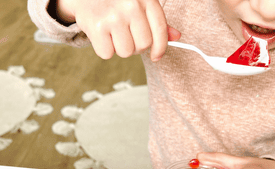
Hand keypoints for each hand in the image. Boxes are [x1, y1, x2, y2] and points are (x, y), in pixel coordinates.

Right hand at [55, 0, 180, 60]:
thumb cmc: (115, 2)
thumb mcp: (139, 4)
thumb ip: (156, 21)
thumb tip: (176, 37)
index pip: (160, 30)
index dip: (160, 48)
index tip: (156, 56)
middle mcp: (131, 5)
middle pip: (143, 45)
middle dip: (135, 46)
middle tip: (126, 37)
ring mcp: (114, 16)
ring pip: (126, 52)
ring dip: (119, 49)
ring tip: (113, 35)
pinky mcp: (98, 26)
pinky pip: (108, 54)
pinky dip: (104, 50)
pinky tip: (101, 36)